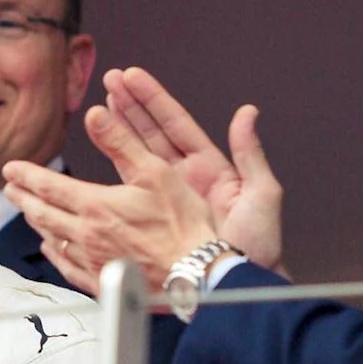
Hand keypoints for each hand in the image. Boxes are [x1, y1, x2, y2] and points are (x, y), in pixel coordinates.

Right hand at [95, 68, 286, 270]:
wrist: (239, 284)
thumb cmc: (257, 247)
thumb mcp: (261, 195)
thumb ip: (251, 154)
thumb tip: (248, 114)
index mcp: (210, 168)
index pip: (176, 124)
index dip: (153, 100)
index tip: (133, 78)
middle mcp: (186, 178)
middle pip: (152, 132)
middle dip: (130, 105)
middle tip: (110, 81)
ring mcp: (169, 198)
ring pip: (138, 154)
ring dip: (119, 128)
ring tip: (101, 103)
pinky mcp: (155, 217)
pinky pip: (131, 186)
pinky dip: (115, 168)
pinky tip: (101, 152)